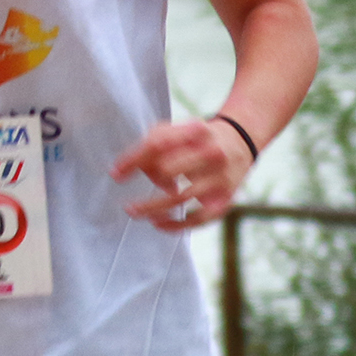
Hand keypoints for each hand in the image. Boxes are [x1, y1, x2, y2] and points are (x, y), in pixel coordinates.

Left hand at [111, 116, 249, 229]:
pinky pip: (199, 219)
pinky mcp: (225, 200)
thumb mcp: (180, 131)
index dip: (133, 159)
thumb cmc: (197, 139)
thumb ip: (154, 144)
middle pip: (169, 168)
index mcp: (196, 131)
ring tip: (134, 211)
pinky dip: (176, 225)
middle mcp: (211, 153)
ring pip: (180, 197)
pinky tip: (158, 224)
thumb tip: (130, 169)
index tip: (115, 173)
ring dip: (153, 207)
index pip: (158, 144)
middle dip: (148, 179)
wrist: (240, 143)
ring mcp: (220, 178)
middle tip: (134, 187)